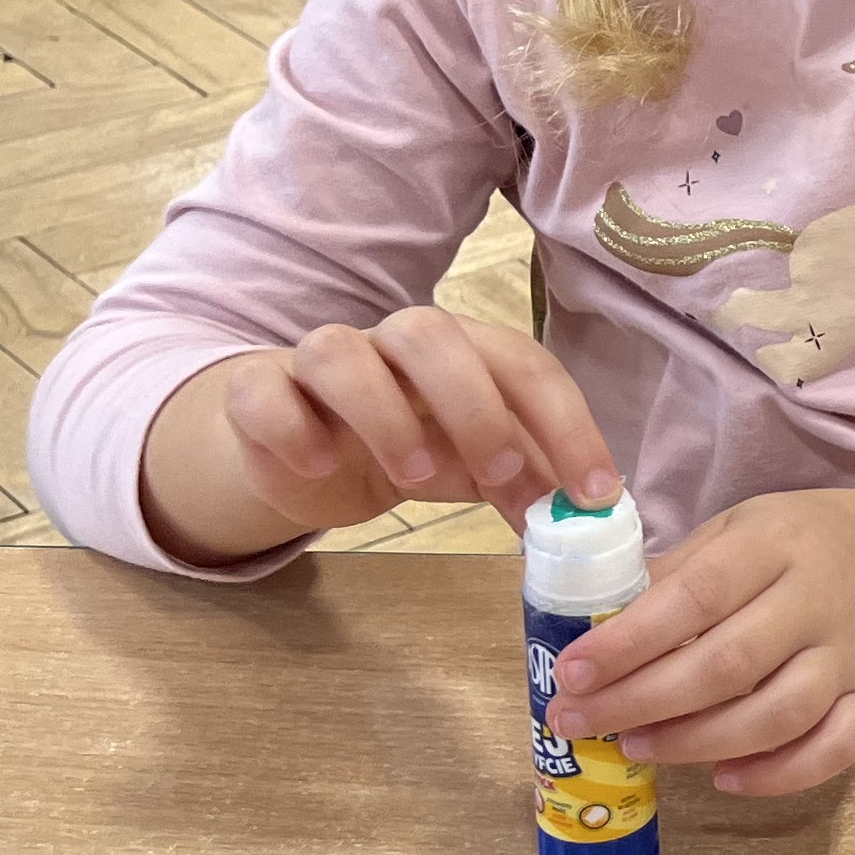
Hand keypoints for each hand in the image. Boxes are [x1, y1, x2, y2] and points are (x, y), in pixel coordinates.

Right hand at [141, 307, 619, 563]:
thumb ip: (530, 482)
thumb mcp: (479, 466)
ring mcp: (319, 363)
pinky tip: (320, 464)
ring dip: (385, 413)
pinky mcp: (257, 395)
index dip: (568, 425)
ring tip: (417, 477)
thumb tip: (597, 521)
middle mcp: (392, 343)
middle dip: (474, 404)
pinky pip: (262, 392)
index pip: (525, 365)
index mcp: (463, 351)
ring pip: (340, 352)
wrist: (303, 448)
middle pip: (429, 333)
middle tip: (502, 473)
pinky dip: (291, 427)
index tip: (596, 495)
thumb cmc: (411, 445)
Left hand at [543, 465, 854, 794]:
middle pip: (731, 664)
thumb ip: (674, 575)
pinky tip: (725, 778)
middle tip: (578, 720)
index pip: (697, 596)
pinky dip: (781, 774)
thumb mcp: (737, 529)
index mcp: (776, 545)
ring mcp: (849, 656)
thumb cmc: (799, 544)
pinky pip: (836, 749)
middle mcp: (819, 601)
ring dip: (699, 741)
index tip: (571, 671)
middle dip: (643, 700)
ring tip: (638, 746)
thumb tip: (592, 628)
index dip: (630, 641)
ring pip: (781, 715)